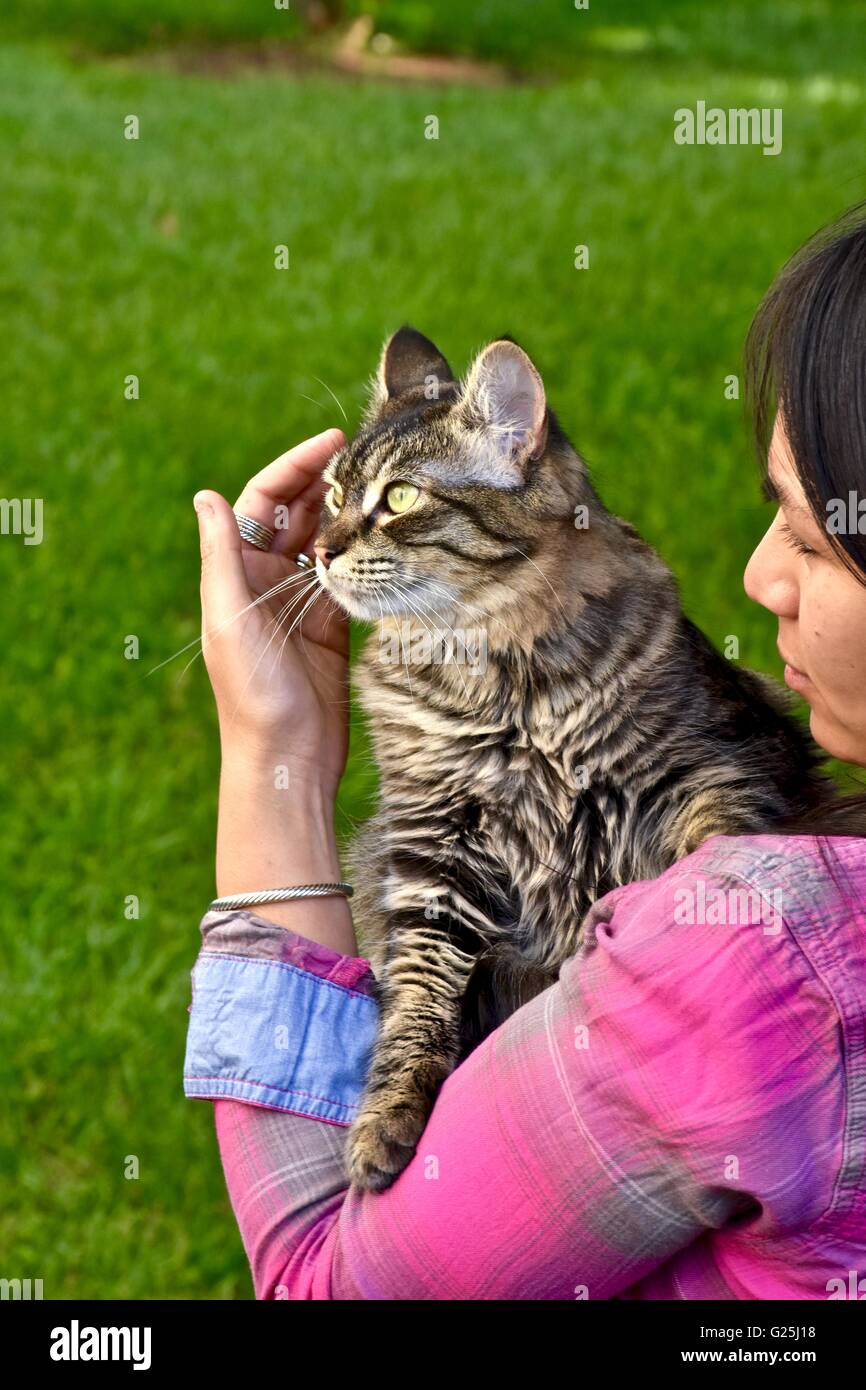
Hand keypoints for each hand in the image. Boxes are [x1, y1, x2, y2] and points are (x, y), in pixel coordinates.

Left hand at [195, 429, 348, 792]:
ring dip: (347, 514)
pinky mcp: (332, 627)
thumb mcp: (230, 620)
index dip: (293, 468)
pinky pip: (348, 577)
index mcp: (236, 574)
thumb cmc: (250, 695)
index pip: (262, 502)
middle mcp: (266, 582)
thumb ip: (221, 557)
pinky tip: (387, 536)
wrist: (286, 758)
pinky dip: (364, 555)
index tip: (332, 443)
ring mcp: (301, 604)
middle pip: (296, 515)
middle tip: (367, 460)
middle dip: (326, 482)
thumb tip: (206, 496)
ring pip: (325, 542)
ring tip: (381, 490)